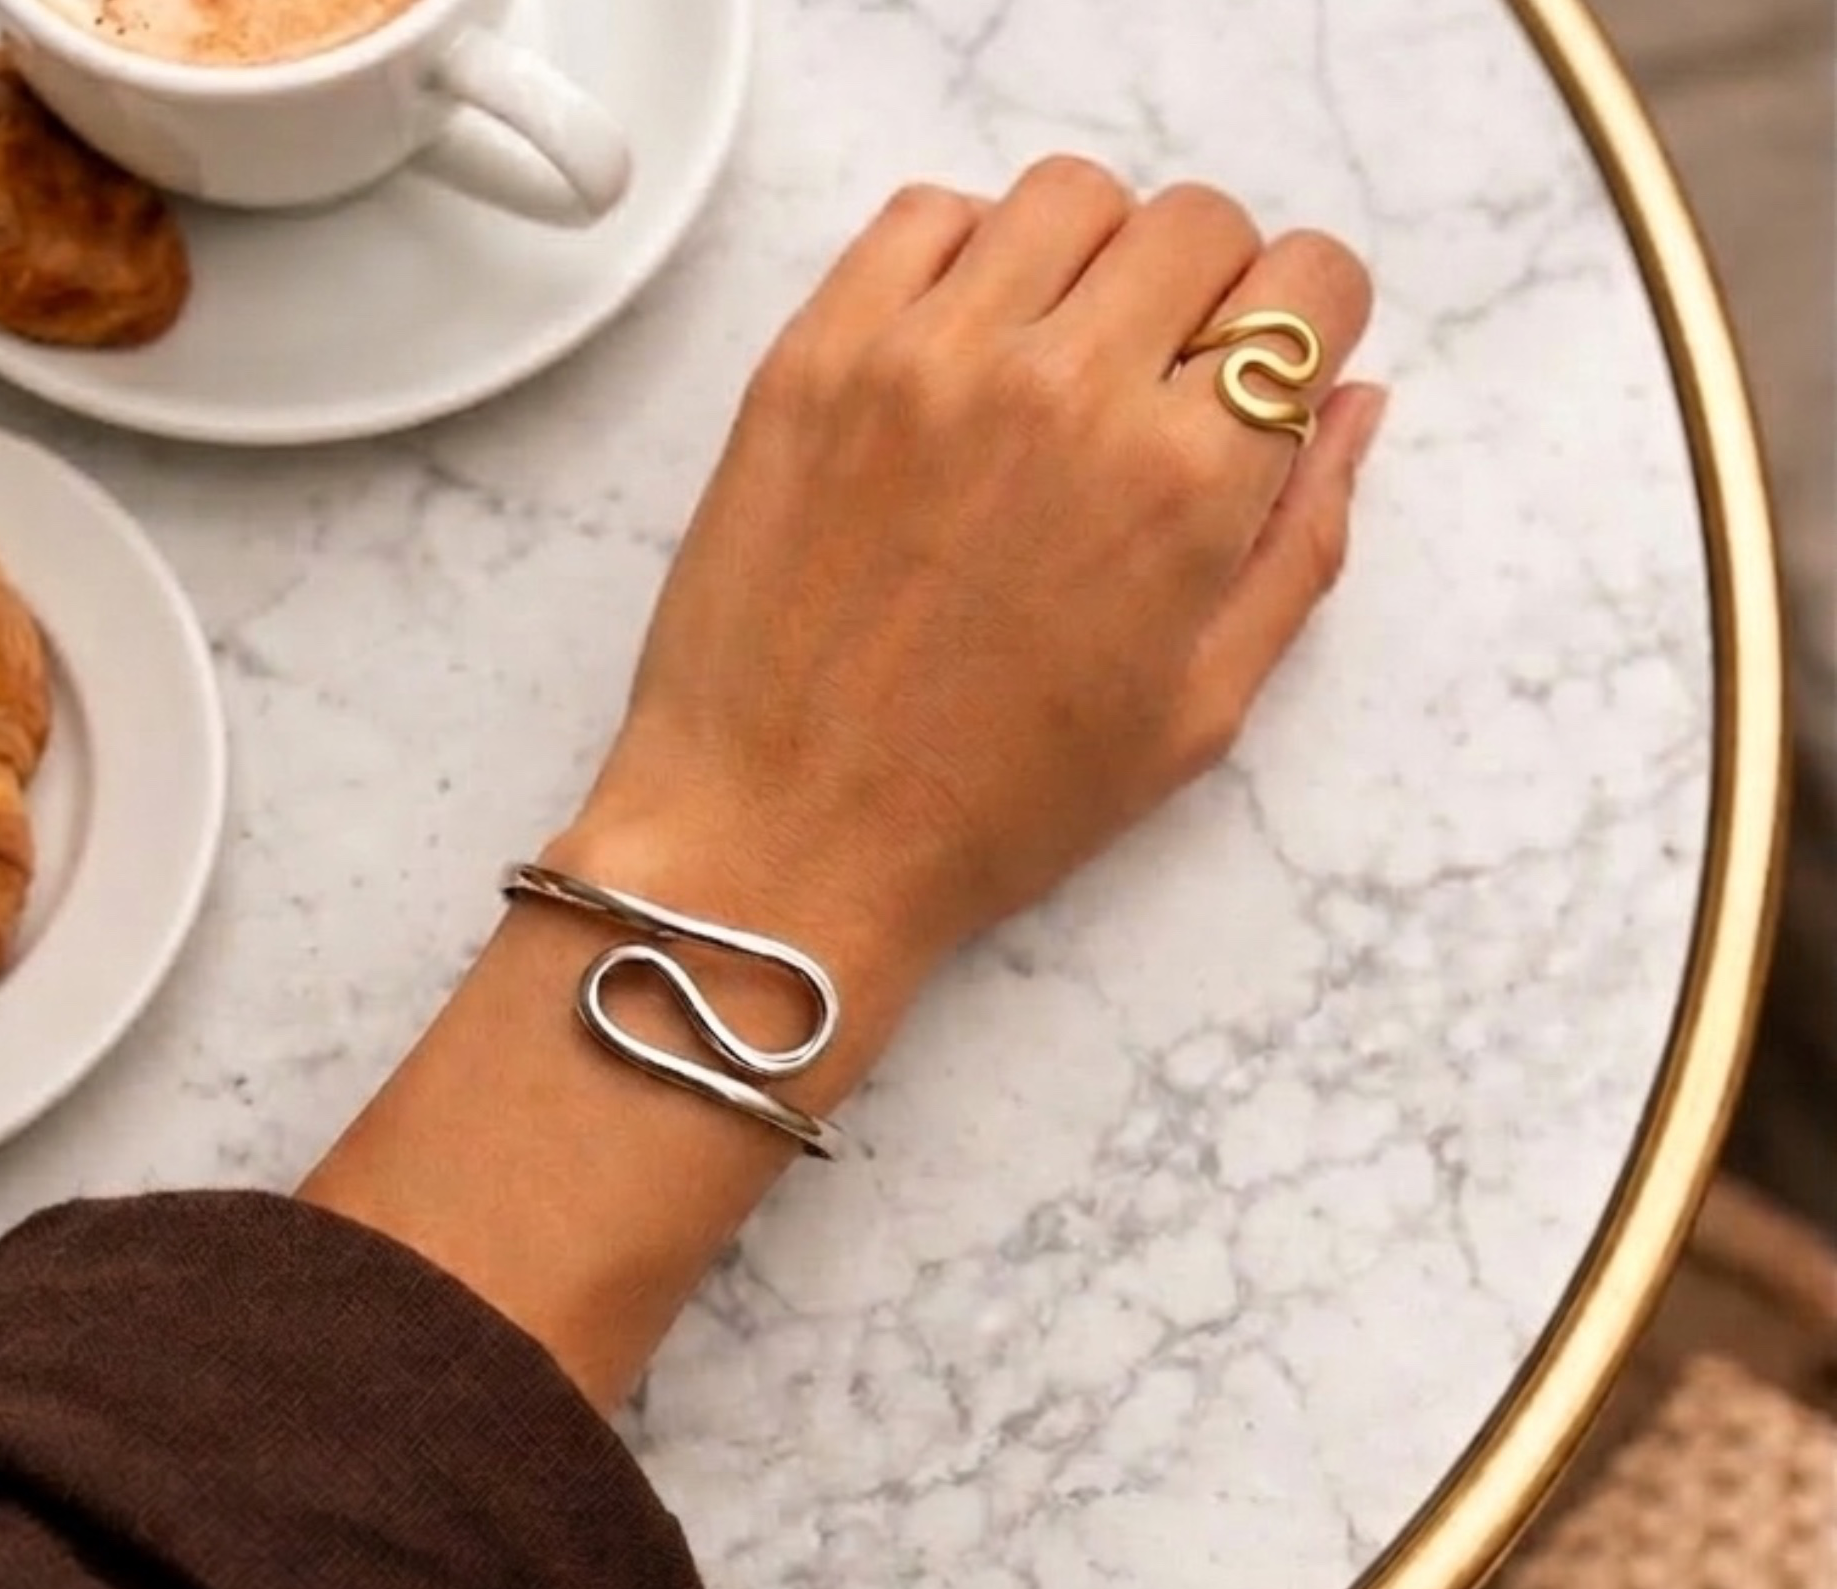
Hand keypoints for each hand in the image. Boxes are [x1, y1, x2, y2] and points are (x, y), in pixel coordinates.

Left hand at [309, 164, 1381, 1410]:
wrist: (782, 844)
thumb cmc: (987, 812)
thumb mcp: (1195, 715)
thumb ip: (1298, 545)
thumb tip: (1351, 405)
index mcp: (1184, 482)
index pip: (1309, 287)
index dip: (1306, 326)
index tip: (1266, 372)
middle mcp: (1065, 389)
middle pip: (1198, 225)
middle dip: (1210, 291)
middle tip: (1161, 383)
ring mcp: (928, 359)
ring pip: (1067, 199)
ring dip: (1092, 260)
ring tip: (1056, 362)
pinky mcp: (817, 359)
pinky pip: (923, 217)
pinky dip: (965, 253)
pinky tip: (961, 350)